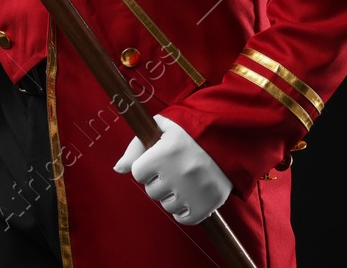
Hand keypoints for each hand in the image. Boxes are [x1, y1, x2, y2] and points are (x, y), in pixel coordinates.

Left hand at [113, 114, 232, 224]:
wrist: (228, 140)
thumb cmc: (190, 133)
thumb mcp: (162, 128)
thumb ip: (136, 147)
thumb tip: (118, 168)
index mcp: (166, 151)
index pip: (138, 172)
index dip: (146, 166)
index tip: (159, 159)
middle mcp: (179, 173)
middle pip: (151, 190)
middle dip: (159, 180)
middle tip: (175, 167)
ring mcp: (193, 191)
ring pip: (166, 205)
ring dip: (172, 194)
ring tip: (185, 178)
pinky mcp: (206, 205)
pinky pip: (183, 218)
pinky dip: (185, 209)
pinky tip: (191, 194)